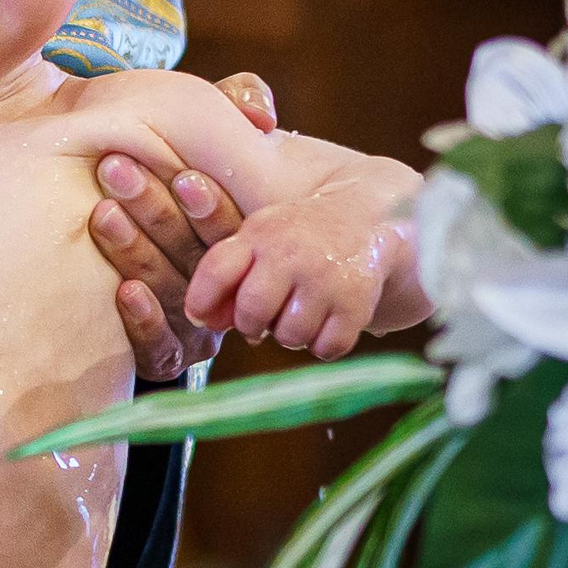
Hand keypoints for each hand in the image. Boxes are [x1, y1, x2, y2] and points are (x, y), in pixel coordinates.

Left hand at [90, 70, 275, 381]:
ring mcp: (197, 328)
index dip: (208, 205)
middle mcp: (224, 287)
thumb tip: (258, 111)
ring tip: (102, 214)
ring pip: (172, 295)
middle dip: (156, 212)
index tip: (183, 175)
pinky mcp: (165, 360)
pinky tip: (123, 290)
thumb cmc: (179, 172)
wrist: (135, 246)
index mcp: (237, 240)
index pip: (229, 226)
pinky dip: (143, 321)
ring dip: (137, 253)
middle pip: (196, 256)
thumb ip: (235, 106)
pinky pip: (158, 348)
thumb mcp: (209, 135)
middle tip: (116, 171)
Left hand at [184, 168, 426, 360]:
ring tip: (301, 312)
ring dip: (291, 334)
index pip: (217, 270)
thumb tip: (202, 321)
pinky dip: (324, 344)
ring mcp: (327, 279)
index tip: (201, 316)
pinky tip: (326, 320)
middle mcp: (293, 254)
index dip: (202, 301)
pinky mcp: (358, 303)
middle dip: (251, 324)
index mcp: (261, 234)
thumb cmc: (297, 239)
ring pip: (290, 336)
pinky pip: (326, 348)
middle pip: (252, 313)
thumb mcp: (257, 241)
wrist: (365, 219)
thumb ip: (225, 277)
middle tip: (266, 316)